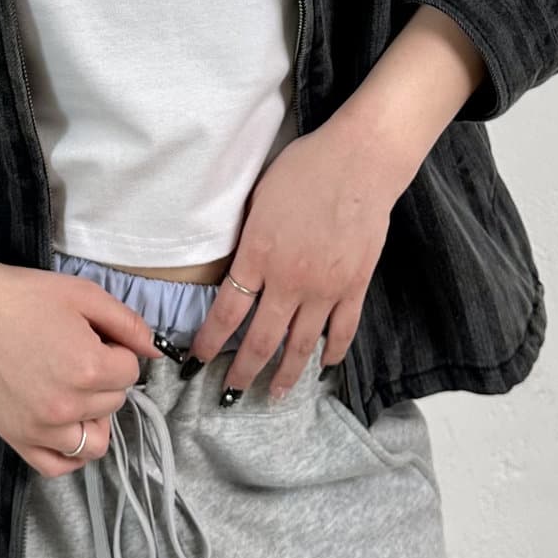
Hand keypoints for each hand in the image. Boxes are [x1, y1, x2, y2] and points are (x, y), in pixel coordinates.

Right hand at [0, 260, 163, 476]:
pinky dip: (70, 452)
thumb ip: (128, 324)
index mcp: (88, 368)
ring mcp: (40, 428)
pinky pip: (58, 466)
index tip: (93, 337)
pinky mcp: (17, 438)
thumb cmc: (24, 296)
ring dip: (94, 417)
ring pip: (95, 441)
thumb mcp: (84, 295)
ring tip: (75, 390)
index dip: (116, 350)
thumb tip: (156, 351)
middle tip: (76, 353)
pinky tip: (66, 425)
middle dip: (105, 378)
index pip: (130, 371)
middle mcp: (67, 406)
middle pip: (114, 402)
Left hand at [181, 114, 421, 398]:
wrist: (359, 162)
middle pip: (261, 341)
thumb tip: (239, 267)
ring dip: (285, 375)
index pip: (227, 312)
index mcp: (258, 255)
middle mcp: (289, 281)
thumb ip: (248, 240)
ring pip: (301, 346)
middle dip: (242, 372)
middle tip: (230, 393)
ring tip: (274, 396)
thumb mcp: (259, 199)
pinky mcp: (355, 287)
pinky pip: (342, 331)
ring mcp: (325, 289)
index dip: (210, 341)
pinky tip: (324, 367)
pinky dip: (332, 353)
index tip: (197, 360)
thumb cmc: (304, 168)